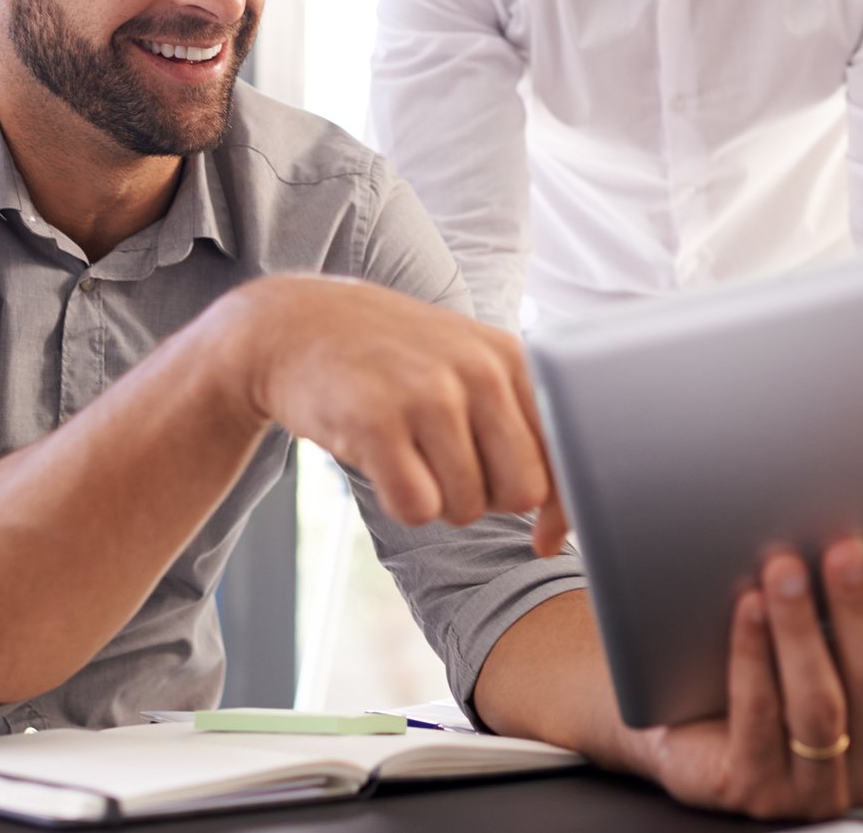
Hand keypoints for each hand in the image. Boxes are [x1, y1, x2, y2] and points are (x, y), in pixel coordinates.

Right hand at [195, 275, 566, 553]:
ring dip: (439, 500)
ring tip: (410, 453)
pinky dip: (401, 503)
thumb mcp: (467, 365)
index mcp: (510, 357)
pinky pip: (417, 509)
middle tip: (449, 470)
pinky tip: (383, 462)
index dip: (562, 509)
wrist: (296, 326)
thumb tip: (557, 533)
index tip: (544, 537)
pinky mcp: (375, 422)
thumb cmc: (393, 359)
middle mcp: (477, 371)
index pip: (567, 452)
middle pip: (522, 491)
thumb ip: (520, 430)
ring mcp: (426, 394)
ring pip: (467, 506)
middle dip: (489, 500)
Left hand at [639, 540, 862, 820]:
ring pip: (819, 706)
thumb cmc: (760, 682)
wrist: (681, 737)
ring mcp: (812, 789)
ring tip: (786, 570)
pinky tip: (748, 610)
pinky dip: (754, 657)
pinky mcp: (756, 790)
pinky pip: (758, 717)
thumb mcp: (818, 651)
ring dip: (803, 630)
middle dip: (858, 611)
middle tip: (845, 550)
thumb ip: (852, 620)